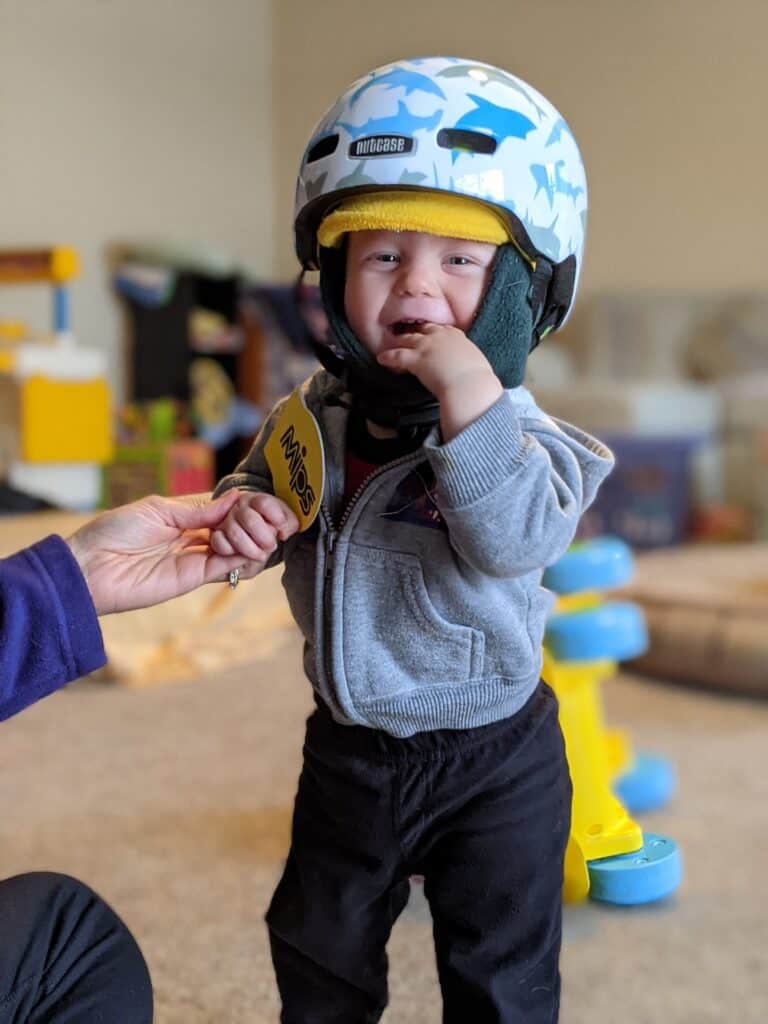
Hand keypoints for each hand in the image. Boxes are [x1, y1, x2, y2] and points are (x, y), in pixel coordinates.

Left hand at [67, 491, 249, 614]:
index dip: (242, 505)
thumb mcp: (158, 509)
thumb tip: (235, 498)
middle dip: (251, 522)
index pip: (224, 510)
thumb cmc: (114, 531)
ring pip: (236, 549)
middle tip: (258, 517)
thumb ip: (197, 509)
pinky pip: (225, 567)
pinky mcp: (193, 578)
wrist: (91, 567)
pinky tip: (247, 546)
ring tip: (256, 531)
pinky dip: (241, 557)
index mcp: (185, 516)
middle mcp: (194, 537)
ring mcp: (195, 558)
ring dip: (250, 539)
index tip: (256, 499)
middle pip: (235, 529)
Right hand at [209, 492, 299, 578]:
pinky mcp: (216, 534)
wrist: (251, 532)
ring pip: (235, 533)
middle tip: (271, 546)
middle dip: (264, 538)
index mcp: (257, 500)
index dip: (276, 517)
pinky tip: (241, 556)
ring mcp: (226, 520)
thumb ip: (289, 524)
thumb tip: (284, 532)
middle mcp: (240, 507)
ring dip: (250, 549)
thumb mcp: (284, 521)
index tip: (282, 528)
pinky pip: (219, 542)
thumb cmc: (270, 525)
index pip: (264, 503)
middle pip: (250, 520)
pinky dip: (230, 552)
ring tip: (261, 556)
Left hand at [377, 323, 502, 439]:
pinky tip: (381, 359)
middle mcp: (441, 337)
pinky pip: (398, 355)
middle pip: (423, 330)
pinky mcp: (417, 359)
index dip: (435, 331)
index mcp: (458, 338)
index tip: (431, 333)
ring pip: (408, 339)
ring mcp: (427, 346)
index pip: (443, 329)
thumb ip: (468, 363)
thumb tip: (469, 372)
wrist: (470, 385)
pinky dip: (388, 357)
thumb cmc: (477, 379)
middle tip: (407, 334)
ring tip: (391, 343)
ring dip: (399, 341)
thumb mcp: (476, 365)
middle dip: (415, 331)